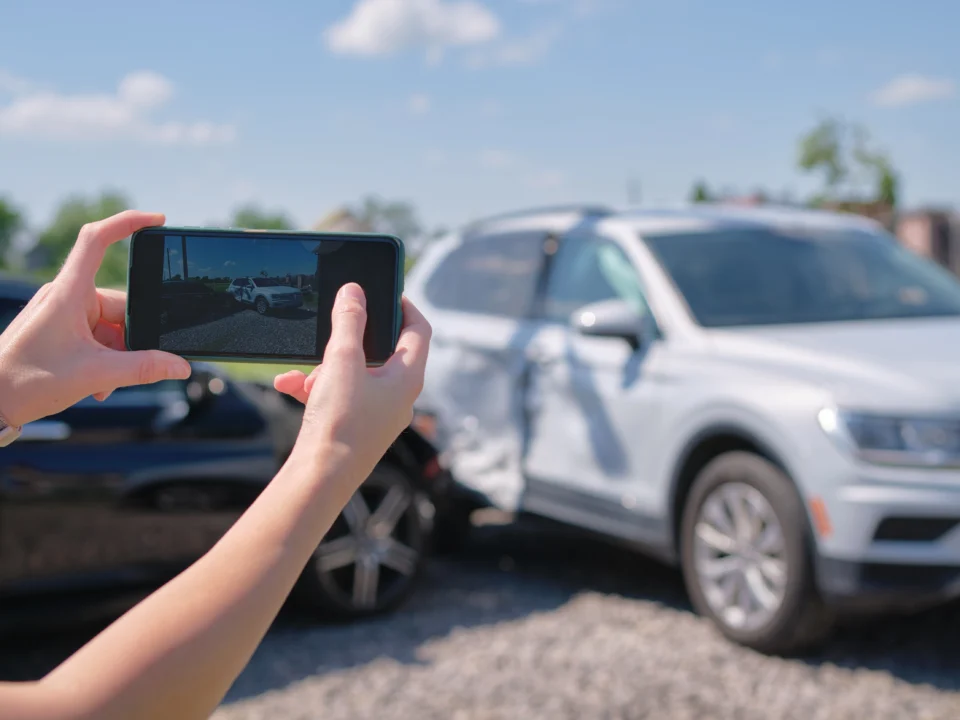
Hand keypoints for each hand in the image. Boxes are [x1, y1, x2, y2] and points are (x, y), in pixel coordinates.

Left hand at [0, 211, 191, 426]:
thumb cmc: (26, 381)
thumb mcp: (95, 375)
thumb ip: (144, 368)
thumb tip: (180, 365)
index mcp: (69, 293)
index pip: (97, 240)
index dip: (128, 223)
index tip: (157, 220)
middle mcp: (66, 297)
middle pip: (119, 305)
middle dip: (131, 340)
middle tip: (127, 369)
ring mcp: (62, 313)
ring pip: (110, 326)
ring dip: (117, 356)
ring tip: (105, 384)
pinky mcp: (60, 329)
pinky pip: (96, 337)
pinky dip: (104, 359)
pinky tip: (98, 384)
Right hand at [274, 284, 430, 490]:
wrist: (320, 479)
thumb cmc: (340, 422)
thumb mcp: (342, 361)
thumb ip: (349, 321)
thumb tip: (354, 291)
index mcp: (408, 378)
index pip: (419, 330)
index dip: (405, 305)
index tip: (387, 291)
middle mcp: (399, 397)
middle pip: (383, 352)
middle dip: (350, 341)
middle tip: (331, 330)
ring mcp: (379, 415)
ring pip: (355, 375)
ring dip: (326, 367)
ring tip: (304, 373)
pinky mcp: (356, 428)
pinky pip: (339, 397)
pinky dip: (316, 388)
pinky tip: (288, 385)